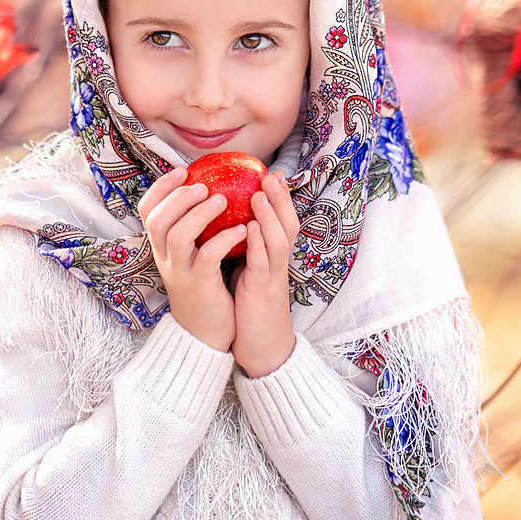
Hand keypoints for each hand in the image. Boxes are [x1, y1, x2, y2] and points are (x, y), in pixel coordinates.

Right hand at [138, 167, 246, 350]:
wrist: (205, 331)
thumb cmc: (203, 285)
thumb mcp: (190, 254)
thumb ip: (192, 226)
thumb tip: (208, 189)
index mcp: (160, 246)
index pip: (147, 211)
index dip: (161, 188)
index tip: (183, 171)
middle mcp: (164, 257)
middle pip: (157, 220)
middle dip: (178, 197)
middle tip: (202, 184)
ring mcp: (180, 272)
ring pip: (177, 236)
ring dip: (199, 214)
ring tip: (222, 200)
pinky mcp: (200, 285)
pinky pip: (207, 257)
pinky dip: (222, 239)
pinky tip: (240, 229)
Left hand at [230, 171, 300, 377]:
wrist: (263, 346)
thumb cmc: (252, 305)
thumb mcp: (250, 270)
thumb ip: (248, 246)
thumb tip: (234, 221)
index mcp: (274, 256)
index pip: (282, 221)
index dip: (279, 198)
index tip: (271, 173)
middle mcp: (278, 263)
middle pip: (286, 225)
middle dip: (280, 199)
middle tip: (271, 174)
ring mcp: (273, 277)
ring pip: (278, 242)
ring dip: (269, 216)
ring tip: (260, 193)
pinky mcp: (262, 292)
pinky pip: (261, 265)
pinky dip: (257, 245)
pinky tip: (248, 229)